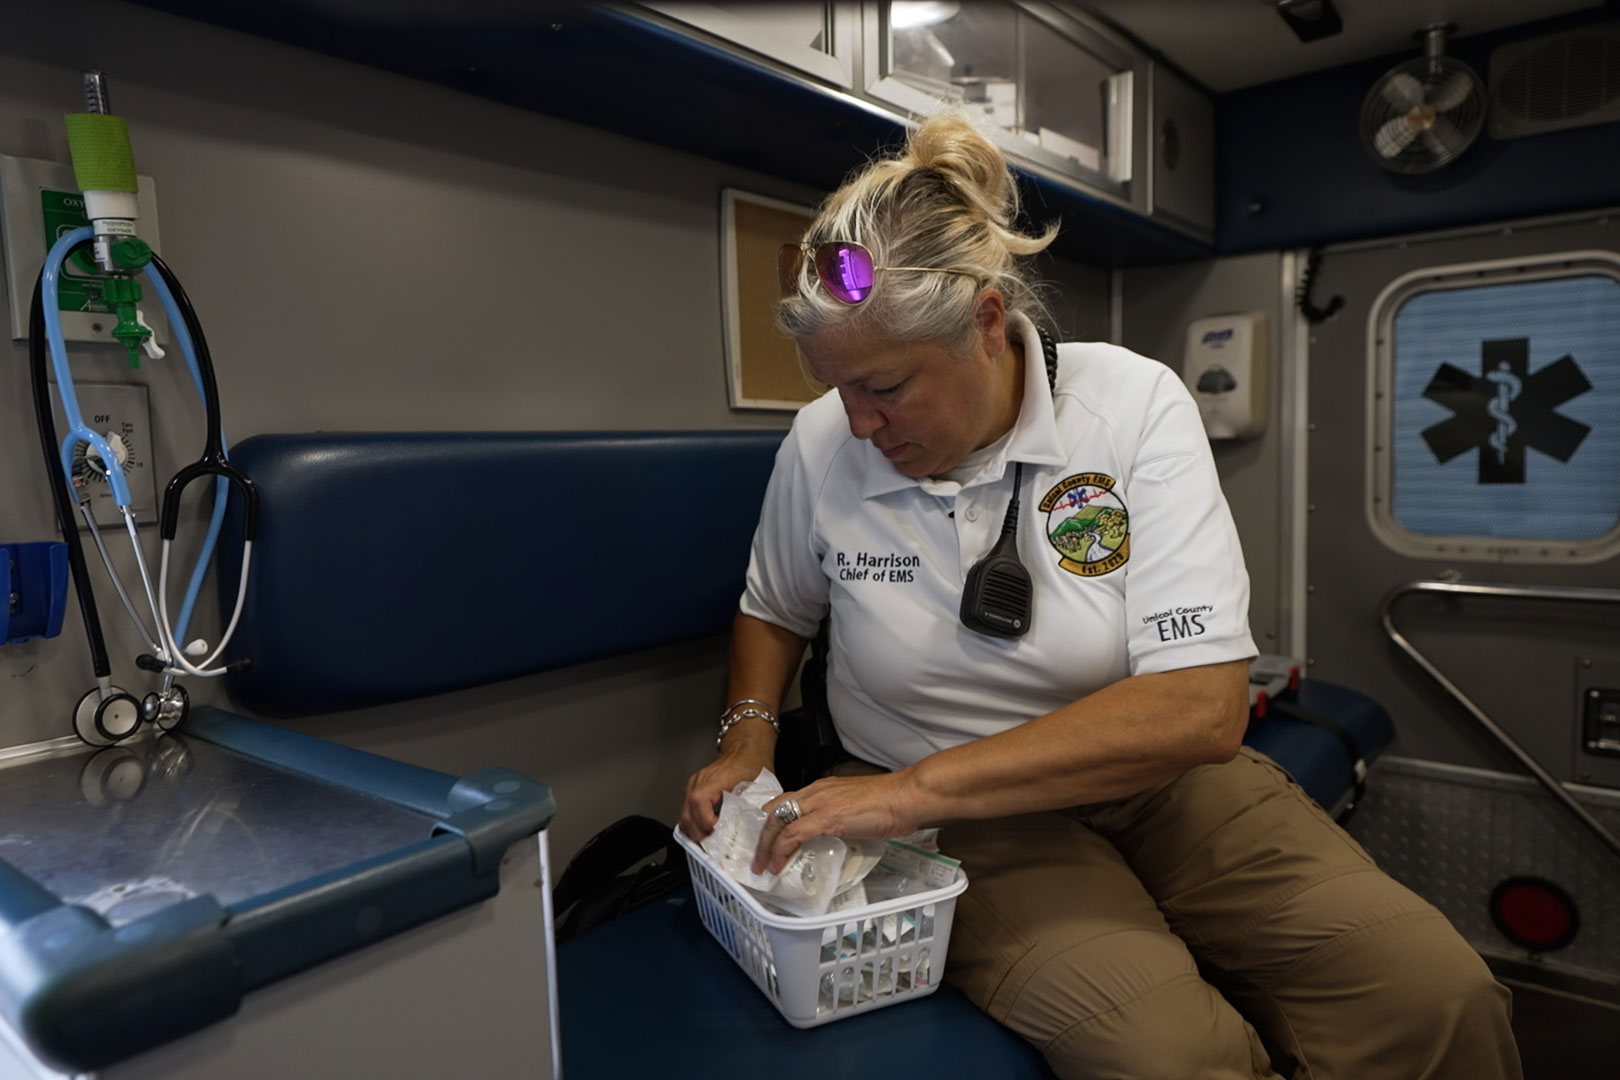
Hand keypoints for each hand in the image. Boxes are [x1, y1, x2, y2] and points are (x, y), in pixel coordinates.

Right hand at [678, 747, 772, 840]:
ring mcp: (695, 785)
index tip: (719, 836)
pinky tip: (704, 833)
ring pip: (684, 815)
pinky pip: (687, 810)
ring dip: (694, 832)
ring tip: (708, 845)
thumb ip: (753, 807)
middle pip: (687, 815)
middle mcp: (700, 782)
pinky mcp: (695, 788)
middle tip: (713, 848)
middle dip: (699, 835)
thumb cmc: (753, 761)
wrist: (747, 745)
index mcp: (714, 779)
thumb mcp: (758, 784)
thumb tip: (753, 830)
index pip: (699, 804)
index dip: (707, 824)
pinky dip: (694, 824)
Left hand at [754, 771, 920, 875]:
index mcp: (821, 788)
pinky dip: (781, 850)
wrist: (906, 797)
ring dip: (765, 846)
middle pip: (774, 811)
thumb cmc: (890, 803)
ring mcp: (819, 804)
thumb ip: (840, 816)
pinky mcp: (826, 818)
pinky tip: (777, 865)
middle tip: (757, 857)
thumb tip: (837, 832)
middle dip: (761, 836)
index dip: (770, 821)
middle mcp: (815, 792)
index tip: (765, 839)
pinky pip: (793, 834)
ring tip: (762, 866)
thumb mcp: (855, 807)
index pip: (784, 801)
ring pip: (778, 822)